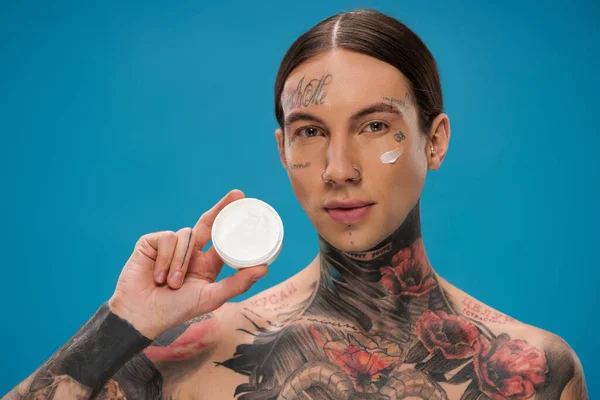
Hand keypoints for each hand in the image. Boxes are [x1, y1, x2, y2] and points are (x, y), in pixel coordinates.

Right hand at [108, 189, 267, 338]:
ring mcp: (170, 245)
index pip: (222, 236)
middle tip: (237, 195)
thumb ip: (237, 284)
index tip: (244, 202)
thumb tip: (265, 268)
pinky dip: (164, 260)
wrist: (141, 315)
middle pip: (208, 223)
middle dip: (221, 208)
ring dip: (180, 263)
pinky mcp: (151, 242)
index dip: (231, 220)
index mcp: (206, 263)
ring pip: (186, 236)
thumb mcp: (211, 298)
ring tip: (172, 284)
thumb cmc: (176, 310)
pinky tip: (157, 277)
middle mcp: (190, 251)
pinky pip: (167, 238)